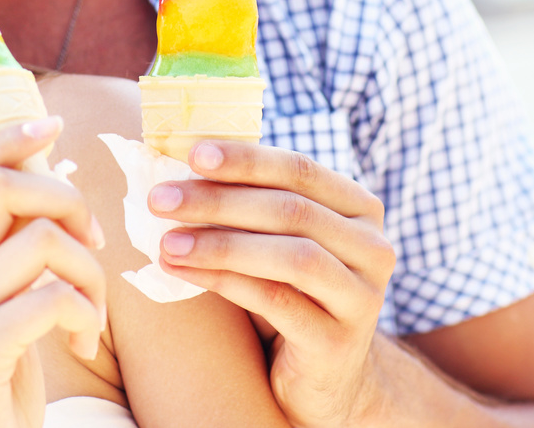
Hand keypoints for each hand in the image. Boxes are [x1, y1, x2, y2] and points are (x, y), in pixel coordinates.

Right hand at [0, 116, 109, 427]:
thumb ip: (6, 247)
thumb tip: (47, 170)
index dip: (6, 136)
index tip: (52, 124)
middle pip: (0, 188)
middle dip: (66, 200)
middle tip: (92, 242)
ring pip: (39, 241)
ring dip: (89, 272)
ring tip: (93, 312)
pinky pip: (52, 297)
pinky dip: (86, 313)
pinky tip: (86, 343)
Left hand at [148, 141, 394, 427]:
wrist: (322, 379)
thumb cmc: (289, 293)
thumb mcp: (277, 241)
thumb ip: (251, 203)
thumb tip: (177, 163)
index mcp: (360, 209)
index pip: (301, 169)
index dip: (247, 159)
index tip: (192, 153)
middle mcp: (373, 248)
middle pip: (292, 209)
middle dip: (219, 200)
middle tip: (160, 198)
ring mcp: (362, 298)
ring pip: (291, 256)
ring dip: (220, 244)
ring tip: (166, 242)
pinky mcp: (339, 342)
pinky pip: (277, 301)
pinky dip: (226, 281)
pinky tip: (185, 272)